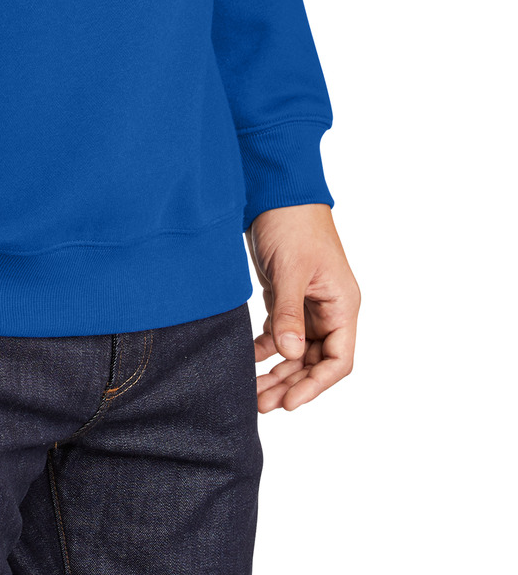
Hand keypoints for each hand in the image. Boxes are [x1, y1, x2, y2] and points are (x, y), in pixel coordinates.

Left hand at [246, 203, 359, 412]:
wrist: (276, 188)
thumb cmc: (292, 223)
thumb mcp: (290, 270)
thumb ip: (290, 314)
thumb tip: (289, 354)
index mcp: (342, 304)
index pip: (338, 360)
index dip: (316, 385)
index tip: (290, 402)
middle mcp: (330, 308)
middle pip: (315, 360)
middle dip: (291, 383)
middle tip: (261, 403)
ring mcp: (309, 303)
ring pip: (297, 350)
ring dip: (278, 370)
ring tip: (253, 392)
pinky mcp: (288, 294)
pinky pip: (282, 332)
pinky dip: (267, 346)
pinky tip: (250, 358)